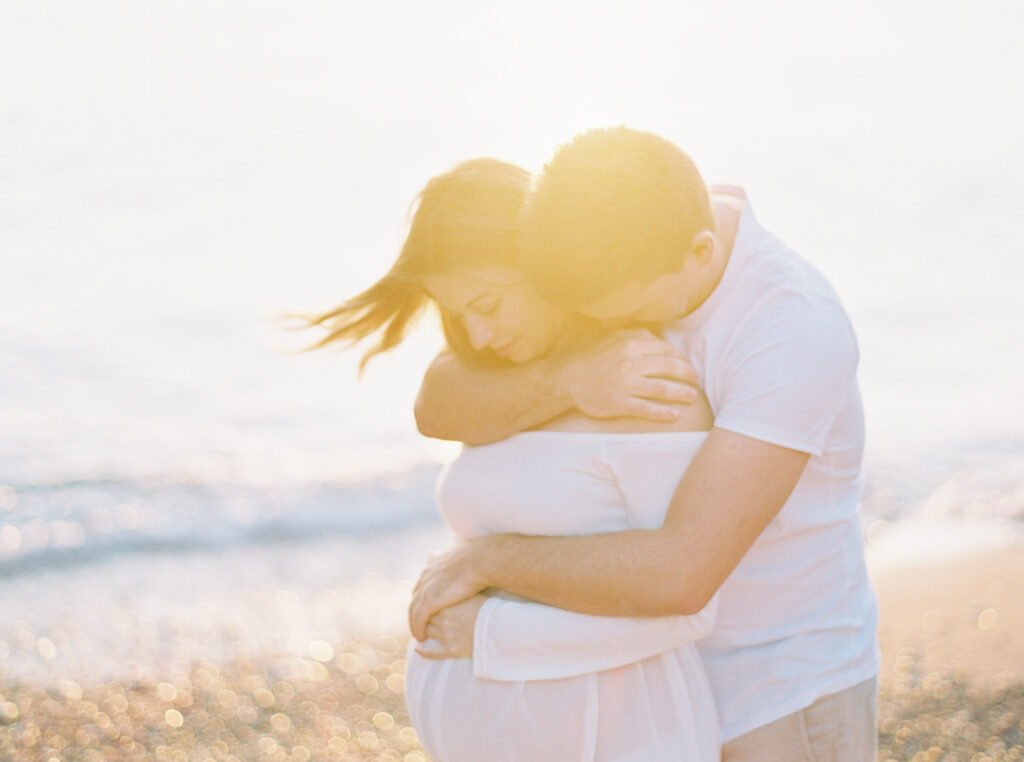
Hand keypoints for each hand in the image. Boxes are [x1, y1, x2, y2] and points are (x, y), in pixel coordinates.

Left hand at [409, 540, 491, 641]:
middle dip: (416, 609)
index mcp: (434, 563)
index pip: (424, 582)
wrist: (482, 560)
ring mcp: (426, 587)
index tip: (428, 605)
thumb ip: (460, 558)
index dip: (424, 595)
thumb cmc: (482, 558)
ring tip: (419, 633)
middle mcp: (426, 574)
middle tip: (419, 622)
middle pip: (416, 596)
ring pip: (413, 609)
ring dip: (414, 622)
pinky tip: (420, 637)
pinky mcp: (429, 600)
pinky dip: (417, 628)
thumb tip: (466, 556)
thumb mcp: (466, 554)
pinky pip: (418, 619)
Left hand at [415, 594, 488, 658]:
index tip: (432, 604)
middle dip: (426, 617)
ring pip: (427, 631)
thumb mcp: (472, 594)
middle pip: (427, 617)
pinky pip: (431, 652)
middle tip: (427, 616)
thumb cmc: (490, 608)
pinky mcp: (451, 650)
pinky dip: (423, 651)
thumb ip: (458, 592)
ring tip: (423, 630)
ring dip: (425, 630)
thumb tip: (451, 587)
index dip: (430, 604)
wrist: (501, 626)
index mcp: (447, 603)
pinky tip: (418, 649)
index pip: (430, 603)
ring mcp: (445, 635)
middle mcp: (443, 618)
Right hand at [553, 329, 699, 420]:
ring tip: (692, 396)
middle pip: (668, 368)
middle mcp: (629, 363)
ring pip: (661, 388)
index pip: (664, 350)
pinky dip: (662, 412)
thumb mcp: (612, 338)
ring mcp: (624, 385)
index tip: (687, 364)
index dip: (680, 358)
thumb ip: (636, 335)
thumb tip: (660, 338)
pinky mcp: (618, 403)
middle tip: (696, 379)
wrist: (567, 379)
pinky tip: (674, 415)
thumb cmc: (592, 357)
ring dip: (680, 393)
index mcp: (629, 344)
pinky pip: (646, 408)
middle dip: (686, 374)